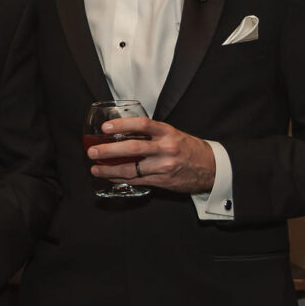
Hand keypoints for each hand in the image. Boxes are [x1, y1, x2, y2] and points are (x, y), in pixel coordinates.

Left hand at [88, 116, 215, 194]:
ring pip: (131, 169)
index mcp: (168, 133)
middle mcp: (166, 148)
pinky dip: (121, 178)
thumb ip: (151, 135)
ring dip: (109, 169)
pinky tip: (110, 176)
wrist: (212, 168)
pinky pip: (137, 180)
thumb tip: (123, 133)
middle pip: (132, 148)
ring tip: (95, 168)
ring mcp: (164, 166)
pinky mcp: (163, 181)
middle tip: (92, 151)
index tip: (105, 127)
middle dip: (108, 151)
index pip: (142, 125)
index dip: (122, 125)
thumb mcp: (173, 135)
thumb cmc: (189, 149)